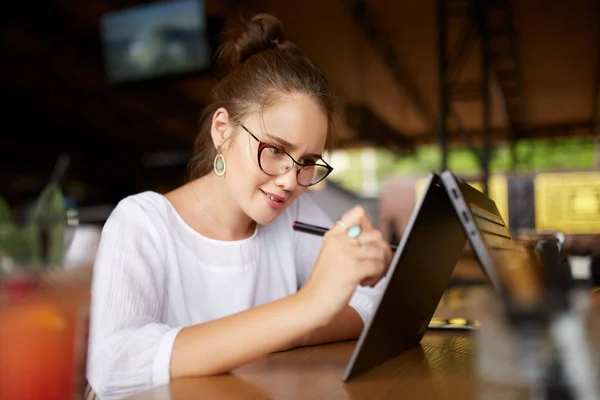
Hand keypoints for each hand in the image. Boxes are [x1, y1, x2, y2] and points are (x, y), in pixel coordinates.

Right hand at [298, 206, 392, 325]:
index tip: (368, 243)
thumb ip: (351, 243)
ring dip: (380, 267)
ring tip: (368, 276)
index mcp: (334, 235)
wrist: (313, 303)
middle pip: (376, 234)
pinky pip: (378, 266)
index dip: (370, 226)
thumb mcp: (333, 255)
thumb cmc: (325, 283)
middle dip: (382, 251)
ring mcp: (347, 254)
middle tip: (374, 264)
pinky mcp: (354, 269)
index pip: (358, 213)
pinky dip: (376, 277)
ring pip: (380, 251)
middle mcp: (340, 240)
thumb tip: (378, 240)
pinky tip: (365, 283)